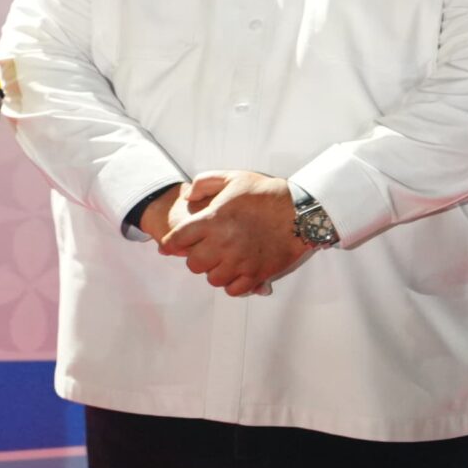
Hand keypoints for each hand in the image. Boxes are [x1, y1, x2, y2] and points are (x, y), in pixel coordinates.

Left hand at [159, 171, 314, 296]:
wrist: (300, 212)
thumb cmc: (265, 194)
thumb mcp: (233, 177)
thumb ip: (204, 183)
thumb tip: (187, 197)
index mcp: (213, 220)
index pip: (179, 239)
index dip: (170, 245)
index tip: (167, 248)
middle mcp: (223, 243)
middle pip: (194, 264)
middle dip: (196, 257)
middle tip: (205, 250)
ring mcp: (240, 261)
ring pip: (212, 279)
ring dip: (214, 271)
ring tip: (222, 261)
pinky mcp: (256, 274)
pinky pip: (234, 290)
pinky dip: (231, 284)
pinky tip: (236, 272)